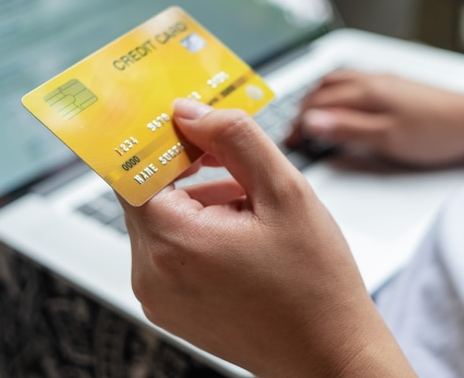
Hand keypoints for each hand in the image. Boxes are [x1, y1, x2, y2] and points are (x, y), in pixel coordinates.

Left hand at [119, 99, 416, 377]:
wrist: (329, 352)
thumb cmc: (316, 285)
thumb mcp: (285, 194)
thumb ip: (236, 139)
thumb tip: (191, 111)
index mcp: (174, 243)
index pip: (134, 166)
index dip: (162, 137)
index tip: (189, 122)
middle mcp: (153, 274)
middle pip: (151, 192)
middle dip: (193, 171)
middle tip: (239, 168)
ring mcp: (159, 296)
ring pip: (164, 219)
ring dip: (202, 202)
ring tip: (254, 215)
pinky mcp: (172, 307)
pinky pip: (171, 250)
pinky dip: (200, 231)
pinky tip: (244, 239)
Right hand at [286, 69, 463, 165]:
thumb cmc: (436, 132)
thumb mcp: (386, 138)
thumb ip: (346, 130)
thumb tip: (310, 122)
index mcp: (366, 92)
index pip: (318, 104)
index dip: (299, 123)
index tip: (291, 141)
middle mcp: (372, 80)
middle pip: (324, 88)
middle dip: (304, 108)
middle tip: (295, 130)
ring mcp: (385, 81)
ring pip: (339, 81)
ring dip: (319, 96)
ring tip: (311, 115)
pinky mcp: (396, 86)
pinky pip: (355, 82)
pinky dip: (338, 92)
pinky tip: (344, 103)